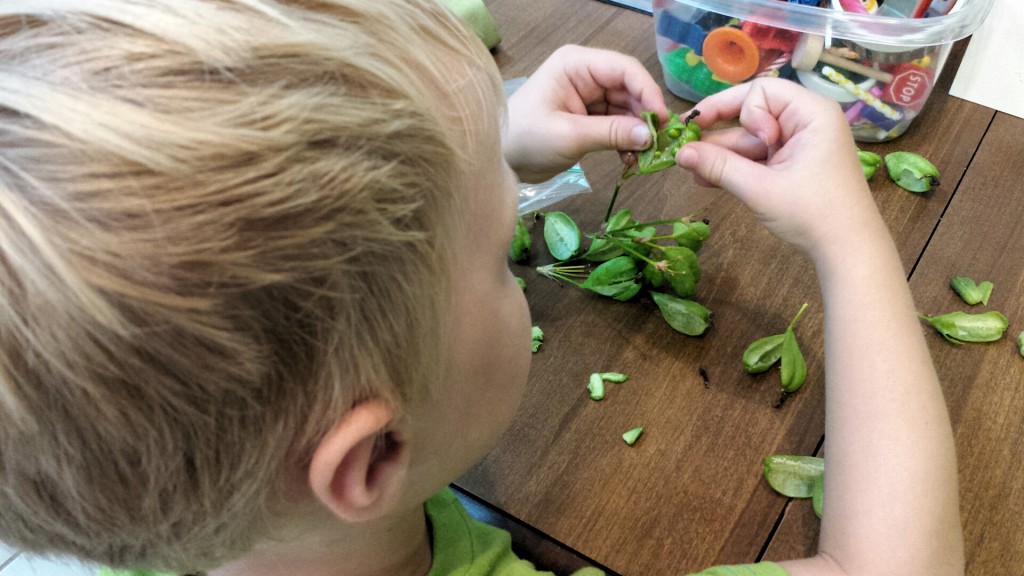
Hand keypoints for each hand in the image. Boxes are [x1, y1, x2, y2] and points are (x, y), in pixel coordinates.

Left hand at [503, 45, 667, 182]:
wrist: (499, 161)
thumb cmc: (524, 140)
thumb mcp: (569, 136)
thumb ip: (611, 133)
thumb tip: (650, 135)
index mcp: (575, 64)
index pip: (624, 69)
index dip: (647, 92)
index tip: (662, 120)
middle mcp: (585, 74)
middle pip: (629, 88)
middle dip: (644, 115)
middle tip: (657, 144)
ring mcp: (587, 95)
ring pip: (627, 108)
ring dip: (636, 132)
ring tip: (642, 156)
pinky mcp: (588, 116)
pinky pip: (617, 123)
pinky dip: (625, 140)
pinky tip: (628, 159)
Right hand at [676, 78, 878, 259]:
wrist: (848, 251)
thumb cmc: (813, 214)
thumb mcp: (761, 189)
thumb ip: (719, 167)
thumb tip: (679, 153)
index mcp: (811, 113)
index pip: (762, 91)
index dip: (742, 111)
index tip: (747, 143)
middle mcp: (806, 122)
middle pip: (752, 114)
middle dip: (721, 135)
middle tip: (686, 149)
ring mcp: (798, 145)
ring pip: (750, 139)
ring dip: (722, 155)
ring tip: (691, 171)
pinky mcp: (792, 165)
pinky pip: (758, 157)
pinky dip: (736, 167)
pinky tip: (707, 178)